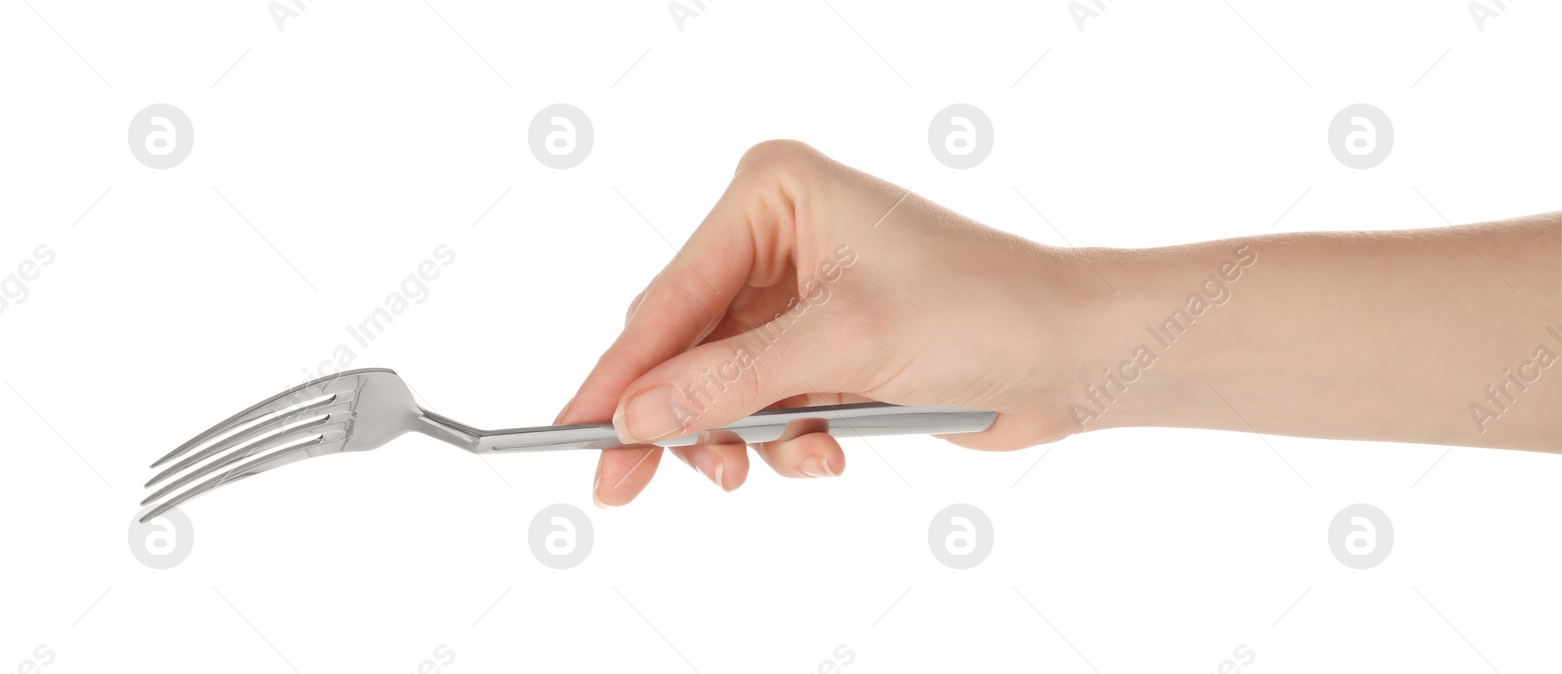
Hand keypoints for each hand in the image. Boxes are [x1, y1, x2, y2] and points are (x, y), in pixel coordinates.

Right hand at [555, 140, 1106, 505]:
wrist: (1071, 353)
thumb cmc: (984, 311)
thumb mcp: (846, 345)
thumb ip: (731, 382)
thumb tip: (637, 416)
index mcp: (775, 195)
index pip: (673, 294)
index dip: (621, 371)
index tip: (575, 432)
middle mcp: (775, 236)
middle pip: (682, 342)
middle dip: (676, 417)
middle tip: (626, 484)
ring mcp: (794, 295)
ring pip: (716, 385)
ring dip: (740, 437)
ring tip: (778, 465)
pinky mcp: (816, 346)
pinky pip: (759, 405)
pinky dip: (781, 442)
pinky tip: (825, 451)